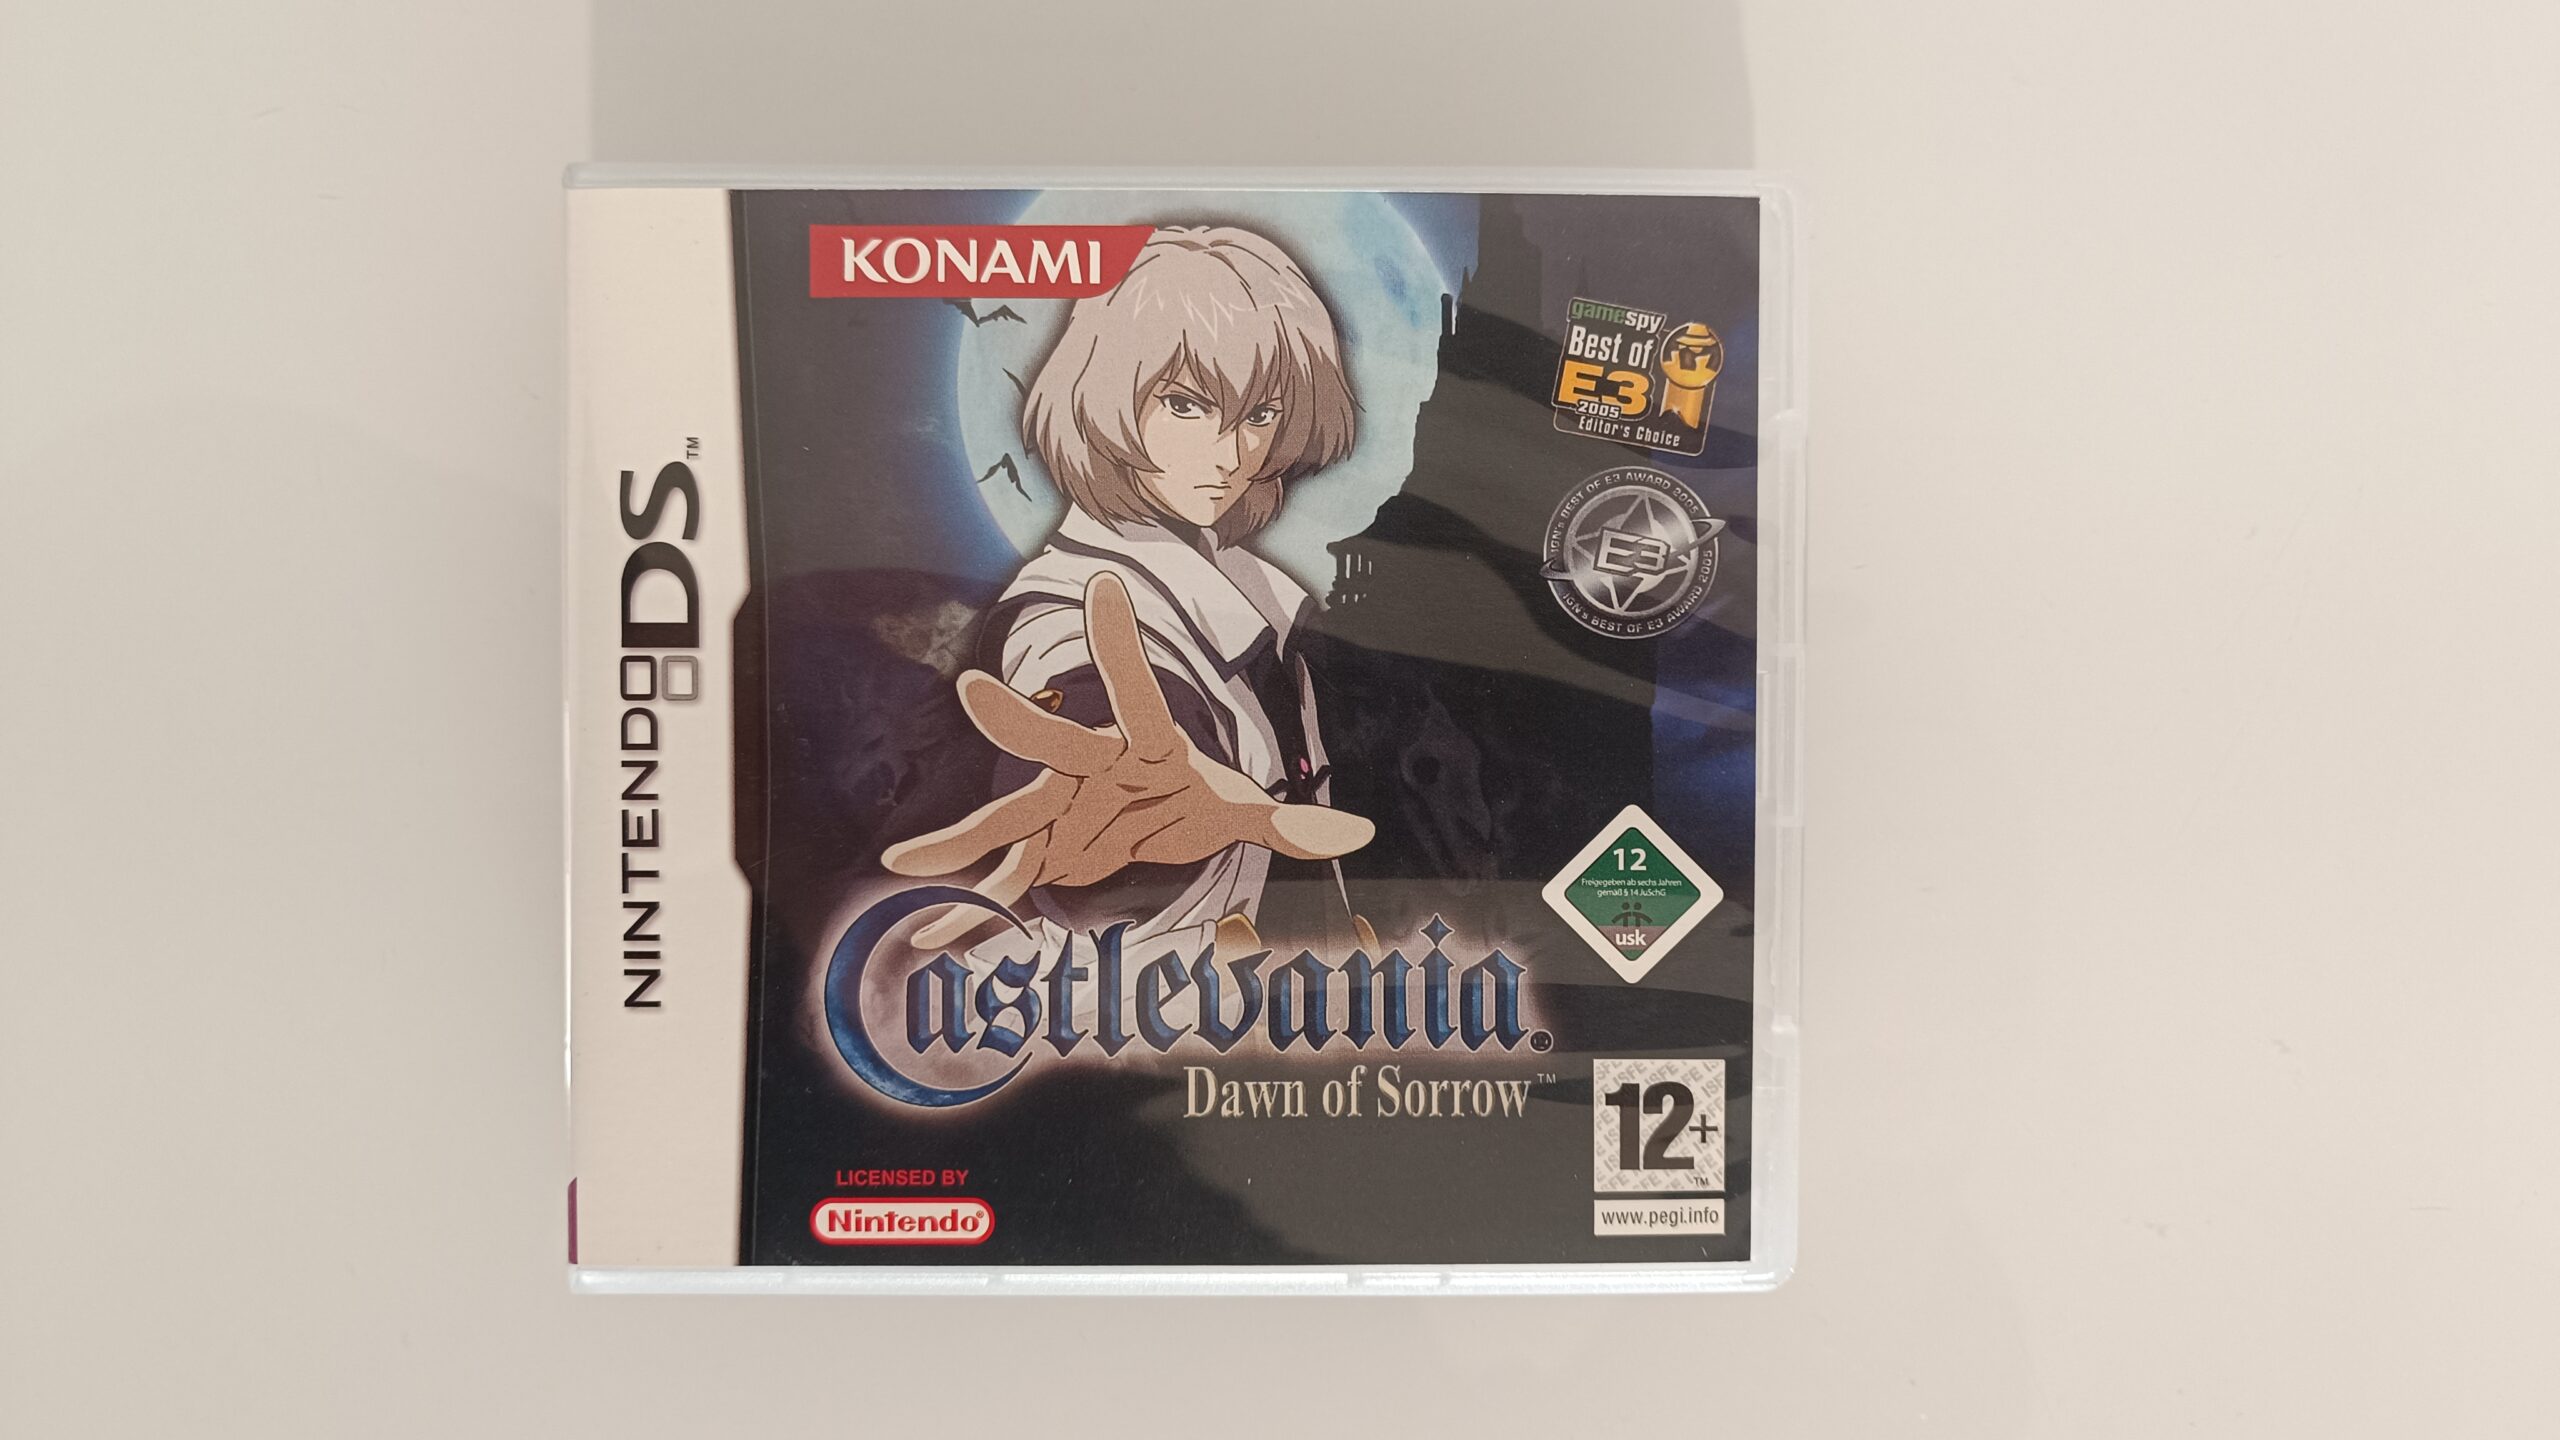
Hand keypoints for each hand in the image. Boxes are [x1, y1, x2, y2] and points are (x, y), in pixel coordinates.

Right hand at [883, 572, 1371, 950]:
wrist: (1131, 810)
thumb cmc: (1181, 795)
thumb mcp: (1233, 811)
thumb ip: (1285, 821)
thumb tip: (1355, 828)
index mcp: (1143, 745)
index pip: (1139, 692)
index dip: (1120, 644)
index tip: (1105, 586)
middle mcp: (1087, 767)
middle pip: (1053, 743)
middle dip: (1016, 722)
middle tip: (972, 692)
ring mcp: (1053, 808)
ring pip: (1004, 822)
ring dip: (957, 842)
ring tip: (902, 864)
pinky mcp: (1036, 849)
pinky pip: (998, 881)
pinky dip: (966, 913)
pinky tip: (928, 935)